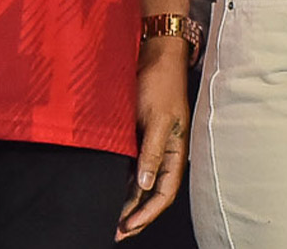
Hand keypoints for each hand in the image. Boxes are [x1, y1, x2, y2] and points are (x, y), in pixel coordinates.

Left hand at [115, 38, 191, 238]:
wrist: (155, 55)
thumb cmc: (160, 83)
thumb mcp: (156, 118)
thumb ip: (150, 152)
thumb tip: (144, 184)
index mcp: (176, 150)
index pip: (165, 192)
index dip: (147, 212)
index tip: (128, 226)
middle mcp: (165, 152)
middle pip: (153, 193)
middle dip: (137, 216)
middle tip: (117, 232)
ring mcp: (151, 146)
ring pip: (142, 184)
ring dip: (129, 203)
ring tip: (113, 220)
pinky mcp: (139, 137)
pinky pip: (132, 169)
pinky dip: (123, 185)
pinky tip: (111, 193)